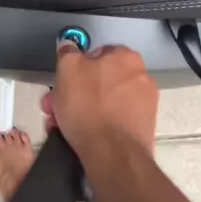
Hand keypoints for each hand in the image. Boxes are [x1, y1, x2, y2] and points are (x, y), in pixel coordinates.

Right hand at [43, 44, 158, 165]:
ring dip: (81, 111)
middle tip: (57, 105)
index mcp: (126, 57)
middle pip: (99, 80)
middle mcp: (140, 78)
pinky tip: (79, 136)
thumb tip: (68, 46)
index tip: (63, 80)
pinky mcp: (140, 130)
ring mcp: (143, 106)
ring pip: (103, 103)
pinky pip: (112, 122)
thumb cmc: (91, 110)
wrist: (113, 156)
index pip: (96, 53)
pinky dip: (96, 127)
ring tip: (63, 125)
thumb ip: (67, 52)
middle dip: (74, 93)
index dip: (75, 67)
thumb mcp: (67, 69)